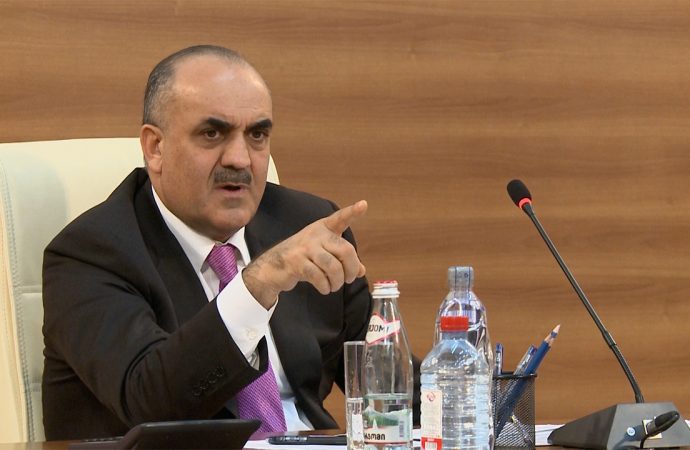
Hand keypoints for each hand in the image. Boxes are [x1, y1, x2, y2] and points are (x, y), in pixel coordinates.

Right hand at [243, 200, 367, 308]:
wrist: (272, 267)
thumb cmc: (303, 259)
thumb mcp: (324, 255)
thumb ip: (343, 261)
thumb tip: (361, 271)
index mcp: (323, 229)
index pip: (340, 219)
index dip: (352, 212)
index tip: (363, 205)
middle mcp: (315, 235)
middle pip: (345, 250)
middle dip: (352, 269)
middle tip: (349, 279)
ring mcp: (305, 248)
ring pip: (333, 267)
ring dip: (338, 281)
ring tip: (334, 286)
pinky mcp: (296, 262)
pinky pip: (319, 277)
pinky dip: (325, 286)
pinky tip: (324, 288)